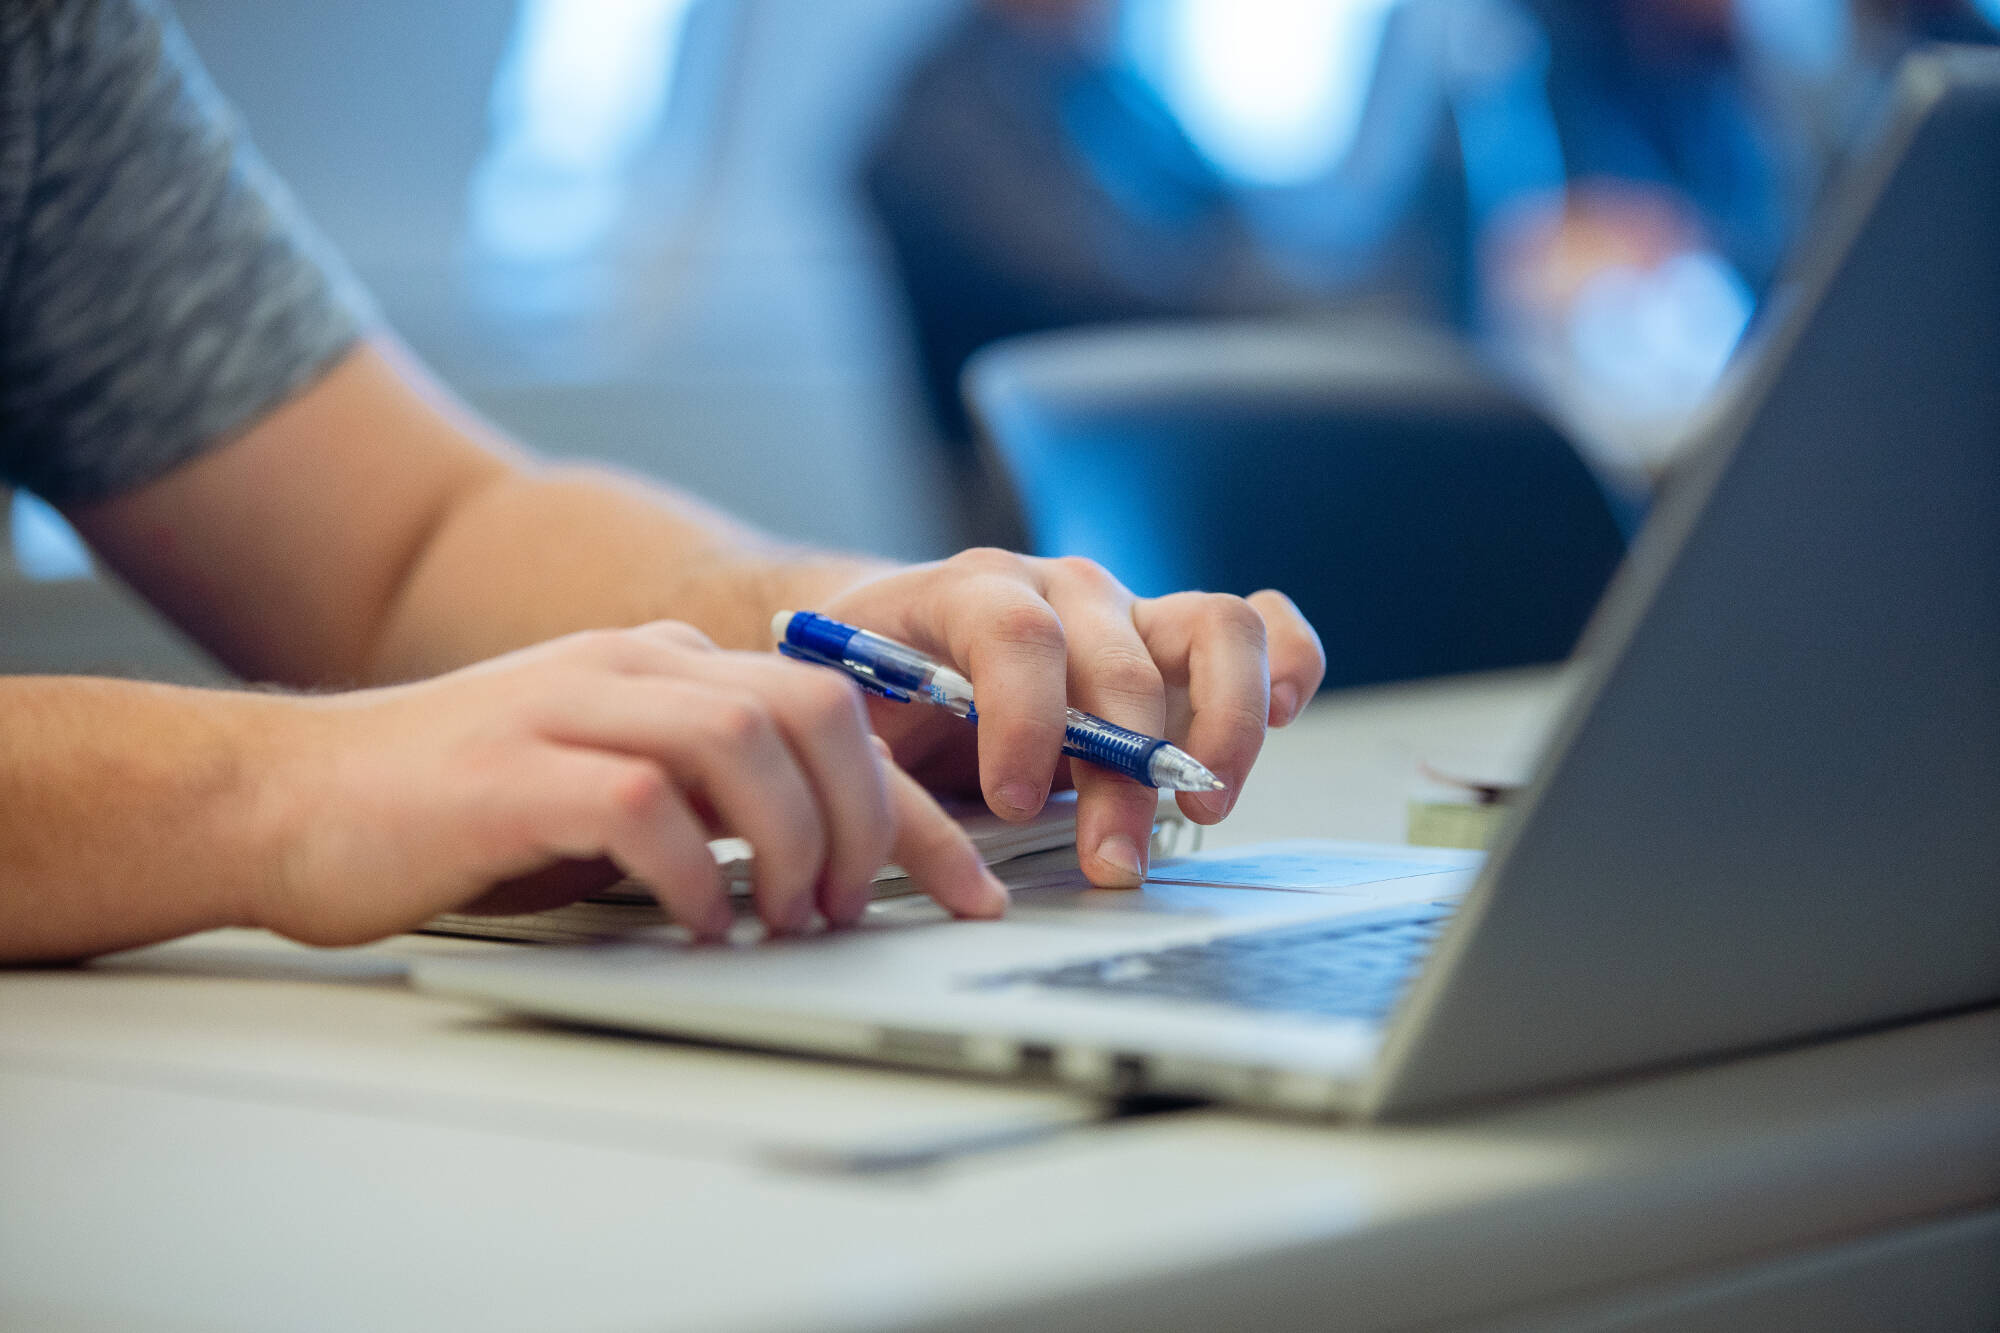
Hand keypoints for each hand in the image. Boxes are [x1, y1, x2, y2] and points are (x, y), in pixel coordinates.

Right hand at [254, 623, 1005, 945]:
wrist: (287, 798)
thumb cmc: (456, 810)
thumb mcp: (607, 783)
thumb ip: (705, 796)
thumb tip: (826, 862)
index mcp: (664, 667)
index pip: (835, 712)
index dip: (917, 808)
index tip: (968, 888)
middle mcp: (631, 668)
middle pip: (813, 707)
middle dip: (871, 818)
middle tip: (856, 910)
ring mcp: (571, 706)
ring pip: (747, 738)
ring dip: (795, 843)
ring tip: (788, 919)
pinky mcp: (513, 772)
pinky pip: (645, 805)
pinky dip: (695, 876)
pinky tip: (699, 926)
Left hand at [819, 550, 1325, 886]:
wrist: (894, 654)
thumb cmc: (874, 692)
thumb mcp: (846, 721)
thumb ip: (878, 767)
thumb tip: (929, 848)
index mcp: (969, 591)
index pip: (1016, 633)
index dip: (1026, 719)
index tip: (1016, 800)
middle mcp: (1063, 591)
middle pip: (1120, 662)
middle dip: (1123, 775)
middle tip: (1113, 860)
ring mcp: (1130, 613)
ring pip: (1217, 628)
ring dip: (1225, 723)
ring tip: (1206, 801)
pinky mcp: (1176, 645)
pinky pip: (1260, 629)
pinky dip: (1288, 666)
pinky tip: (1283, 717)